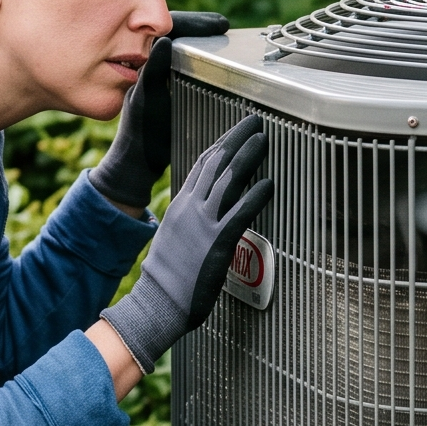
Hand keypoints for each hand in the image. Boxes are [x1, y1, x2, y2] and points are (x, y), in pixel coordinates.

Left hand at [90, 11, 229, 209]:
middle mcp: (148, 66)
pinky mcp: (164, 91)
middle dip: (198, 27)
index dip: (192, 22)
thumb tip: (165, 39)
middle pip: (174, 35)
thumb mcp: (147, 99)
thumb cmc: (140, 133)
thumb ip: (154, 69)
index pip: (167, 29)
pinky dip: (198, 58)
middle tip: (222, 26)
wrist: (138, 162)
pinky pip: (181, 66)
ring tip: (219, 36)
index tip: (219, 24)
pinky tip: (212, 61)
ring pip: (178, 49)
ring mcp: (156, 79)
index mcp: (142, 63)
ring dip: (198, 40)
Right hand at [97, 115, 270, 371]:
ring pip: (228, 181)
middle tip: (255, 122)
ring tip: (264, 140)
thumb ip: (191, 220)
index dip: (223, 144)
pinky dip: (255, 196)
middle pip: (216, 164)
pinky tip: (269, 183)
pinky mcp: (217, 243)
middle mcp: (191, 208)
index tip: (237, 132)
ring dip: (248, 157)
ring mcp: (203, 224)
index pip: (203, 165)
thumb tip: (204, 212)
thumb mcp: (175, 237)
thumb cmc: (168, 277)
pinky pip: (239, 213)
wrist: (158, 303)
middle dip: (237, 140)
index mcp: (181, 205)